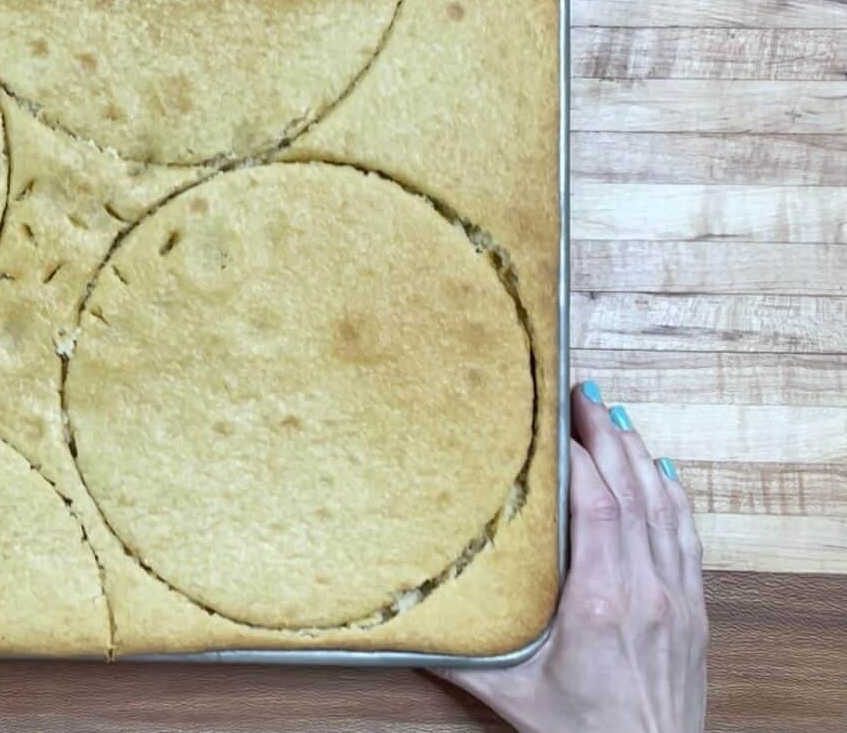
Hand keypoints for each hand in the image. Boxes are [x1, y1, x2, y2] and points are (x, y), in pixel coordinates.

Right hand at [433, 383, 707, 731]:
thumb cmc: (582, 731)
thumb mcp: (509, 691)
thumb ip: (456, 653)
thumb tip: (398, 621)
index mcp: (598, 602)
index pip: (595, 507)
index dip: (578, 458)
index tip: (554, 422)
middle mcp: (644, 590)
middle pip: (631, 491)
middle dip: (606, 435)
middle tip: (581, 393)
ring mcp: (675, 597)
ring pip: (663, 506)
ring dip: (639, 454)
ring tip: (614, 414)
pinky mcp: (693, 609)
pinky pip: (686, 536)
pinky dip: (673, 493)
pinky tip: (660, 467)